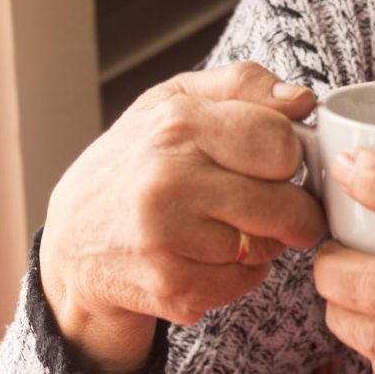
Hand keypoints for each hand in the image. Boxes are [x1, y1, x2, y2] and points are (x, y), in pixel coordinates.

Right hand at [40, 62, 324, 373]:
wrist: (72, 239)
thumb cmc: (134, 161)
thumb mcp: (175, 101)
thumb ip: (242, 85)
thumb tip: (301, 99)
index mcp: (176, 122)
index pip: (280, 142)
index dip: (288, 154)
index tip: (276, 162)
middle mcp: (168, 179)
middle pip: (285, 205)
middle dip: (293, 210)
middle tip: (276, 206)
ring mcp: (168, 238)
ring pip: (269, 249)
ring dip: (262, 243)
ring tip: (224, 226)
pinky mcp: (171, 288)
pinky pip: (245, 283)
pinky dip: (238, 274)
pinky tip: (206, 255)